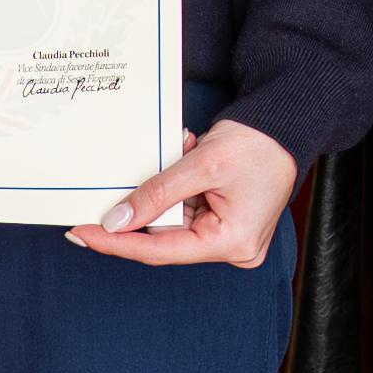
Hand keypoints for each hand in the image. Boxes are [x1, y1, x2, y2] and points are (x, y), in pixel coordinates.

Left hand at [64, 120, 296, 268]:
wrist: (289, 122)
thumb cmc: (258, 142)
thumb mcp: (201, 165)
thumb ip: (156, 194)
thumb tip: (117, 221)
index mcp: (232, 243)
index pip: (160, 251)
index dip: (117, 242)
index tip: (83, 233)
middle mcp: (233, 248)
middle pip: (166, 238)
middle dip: (144, 205)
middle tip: (108, 191)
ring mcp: (230, 236)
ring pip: (174, 221)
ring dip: (165, 188)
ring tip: (182, 150)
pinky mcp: (226, 222)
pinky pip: (187, 210)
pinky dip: (178, 186)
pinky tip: (187, 153)